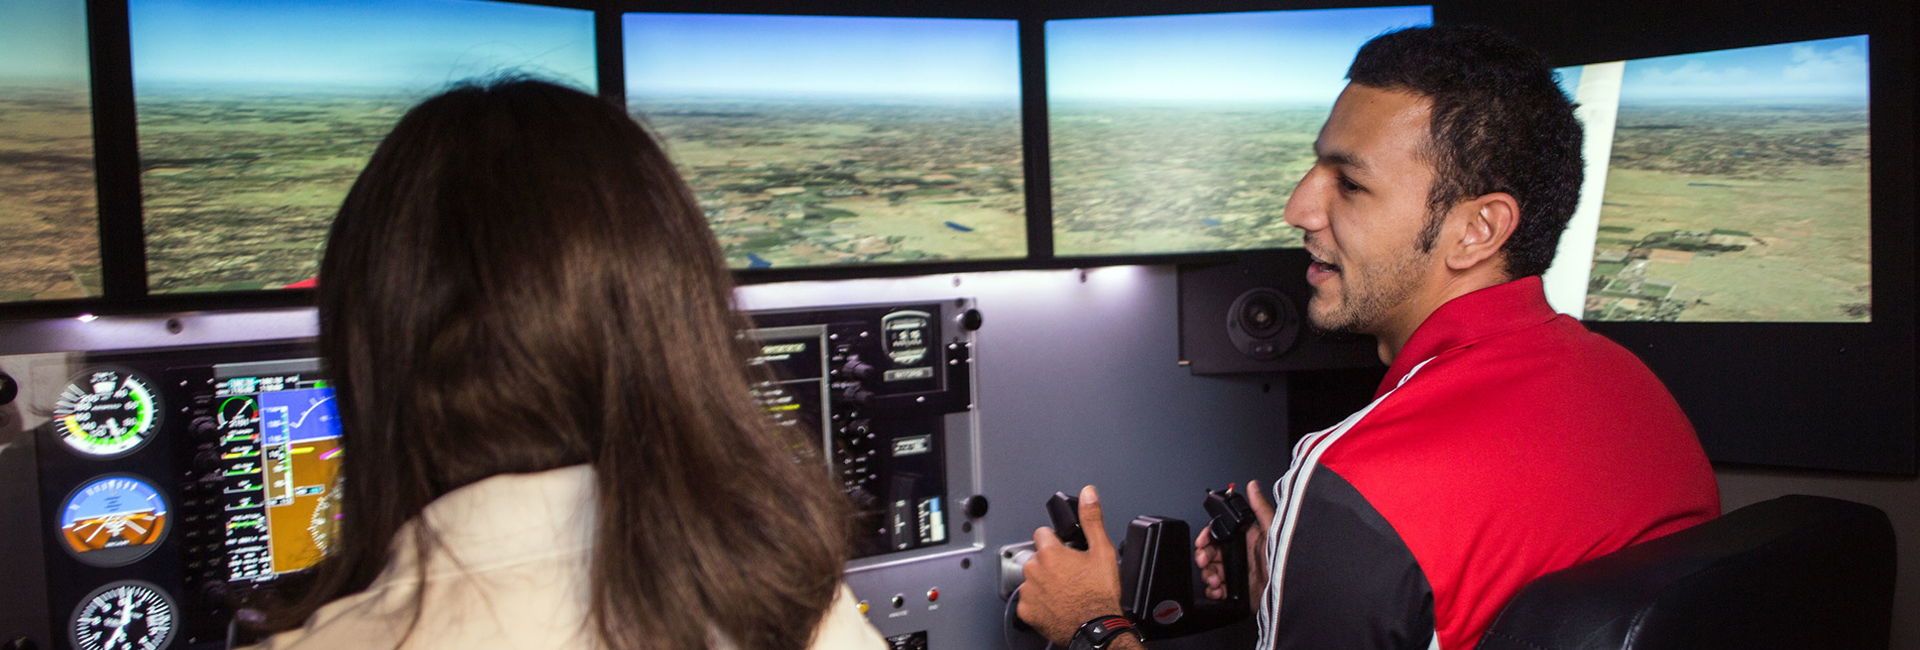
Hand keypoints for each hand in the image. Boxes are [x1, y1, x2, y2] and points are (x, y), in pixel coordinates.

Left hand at [1018, 485, 1124, 645]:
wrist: (1096, 628)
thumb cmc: (1099, 595)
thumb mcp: (1102, 551)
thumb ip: (1091, 519)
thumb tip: (1088, 493)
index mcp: (1049, 553)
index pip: (1042, 534)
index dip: (1057, 540)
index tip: (1066, 550)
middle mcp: (1034, 570)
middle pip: (1038, 557)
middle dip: (1051, 562)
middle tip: (1071, 573)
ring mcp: (1028, 592)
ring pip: (1033, 579)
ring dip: (1045, 582)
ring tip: (1066, 590)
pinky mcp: (1026, 611)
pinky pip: (1029, 601)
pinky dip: (1040, 602)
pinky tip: (1057, 604)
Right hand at [1194, 480, 1276, 606]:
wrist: (1286, 593)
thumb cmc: (1284, 563)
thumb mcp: (1272, 531)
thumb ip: (1260, 508)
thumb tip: (1253, 486)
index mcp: (1245, 538)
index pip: (1218, 532)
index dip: (1207, 536)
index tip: (1202, 541)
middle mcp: (1239, 554)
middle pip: (1210, 552)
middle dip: (1203, 556)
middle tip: (1205, 562)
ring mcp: (1235, 572)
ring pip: (1209, 570)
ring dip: (1207, 574)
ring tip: (1215, 580)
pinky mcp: (1234, 589)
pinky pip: (1214, 588)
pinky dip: (1212, 590)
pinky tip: (1218, 590)